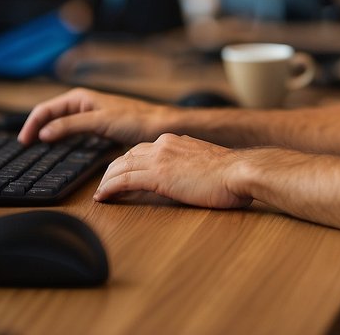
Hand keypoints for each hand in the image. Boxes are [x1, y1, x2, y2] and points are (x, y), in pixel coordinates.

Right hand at [18, 87, 165, 146]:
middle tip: (24, 147)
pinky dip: (60, 139)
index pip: (45, 109)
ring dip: (46, 133)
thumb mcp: (99, 122)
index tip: (22, 142)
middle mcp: (82, 104)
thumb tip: (44, 132)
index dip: (31, 125)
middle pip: (49, 116)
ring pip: (59, 124)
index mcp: (79, 98)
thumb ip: (70, 126)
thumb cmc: (134, 119)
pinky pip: (71, 132)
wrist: (159, 125)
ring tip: (34, 148)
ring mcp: (88, 116)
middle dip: (35, 128)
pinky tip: (57, 148)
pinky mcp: (96, 127)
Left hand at [93, 133, 250, 209]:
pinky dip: (109, 188)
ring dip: (107, 179)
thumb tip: (190, 180)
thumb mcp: (208, 166)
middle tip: (104, 183)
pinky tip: (102, 197)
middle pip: (128, 155)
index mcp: (177, 141)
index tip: (122, 172)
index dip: (129, 161)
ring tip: (100, 193)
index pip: (144, 149)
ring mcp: (160, 158)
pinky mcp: (157, 175)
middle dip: (113, 168)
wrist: (239, 172)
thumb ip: (193, 168)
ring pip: (121, 165)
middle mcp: (164, 144)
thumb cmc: (233, 175)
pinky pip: (124, 180)